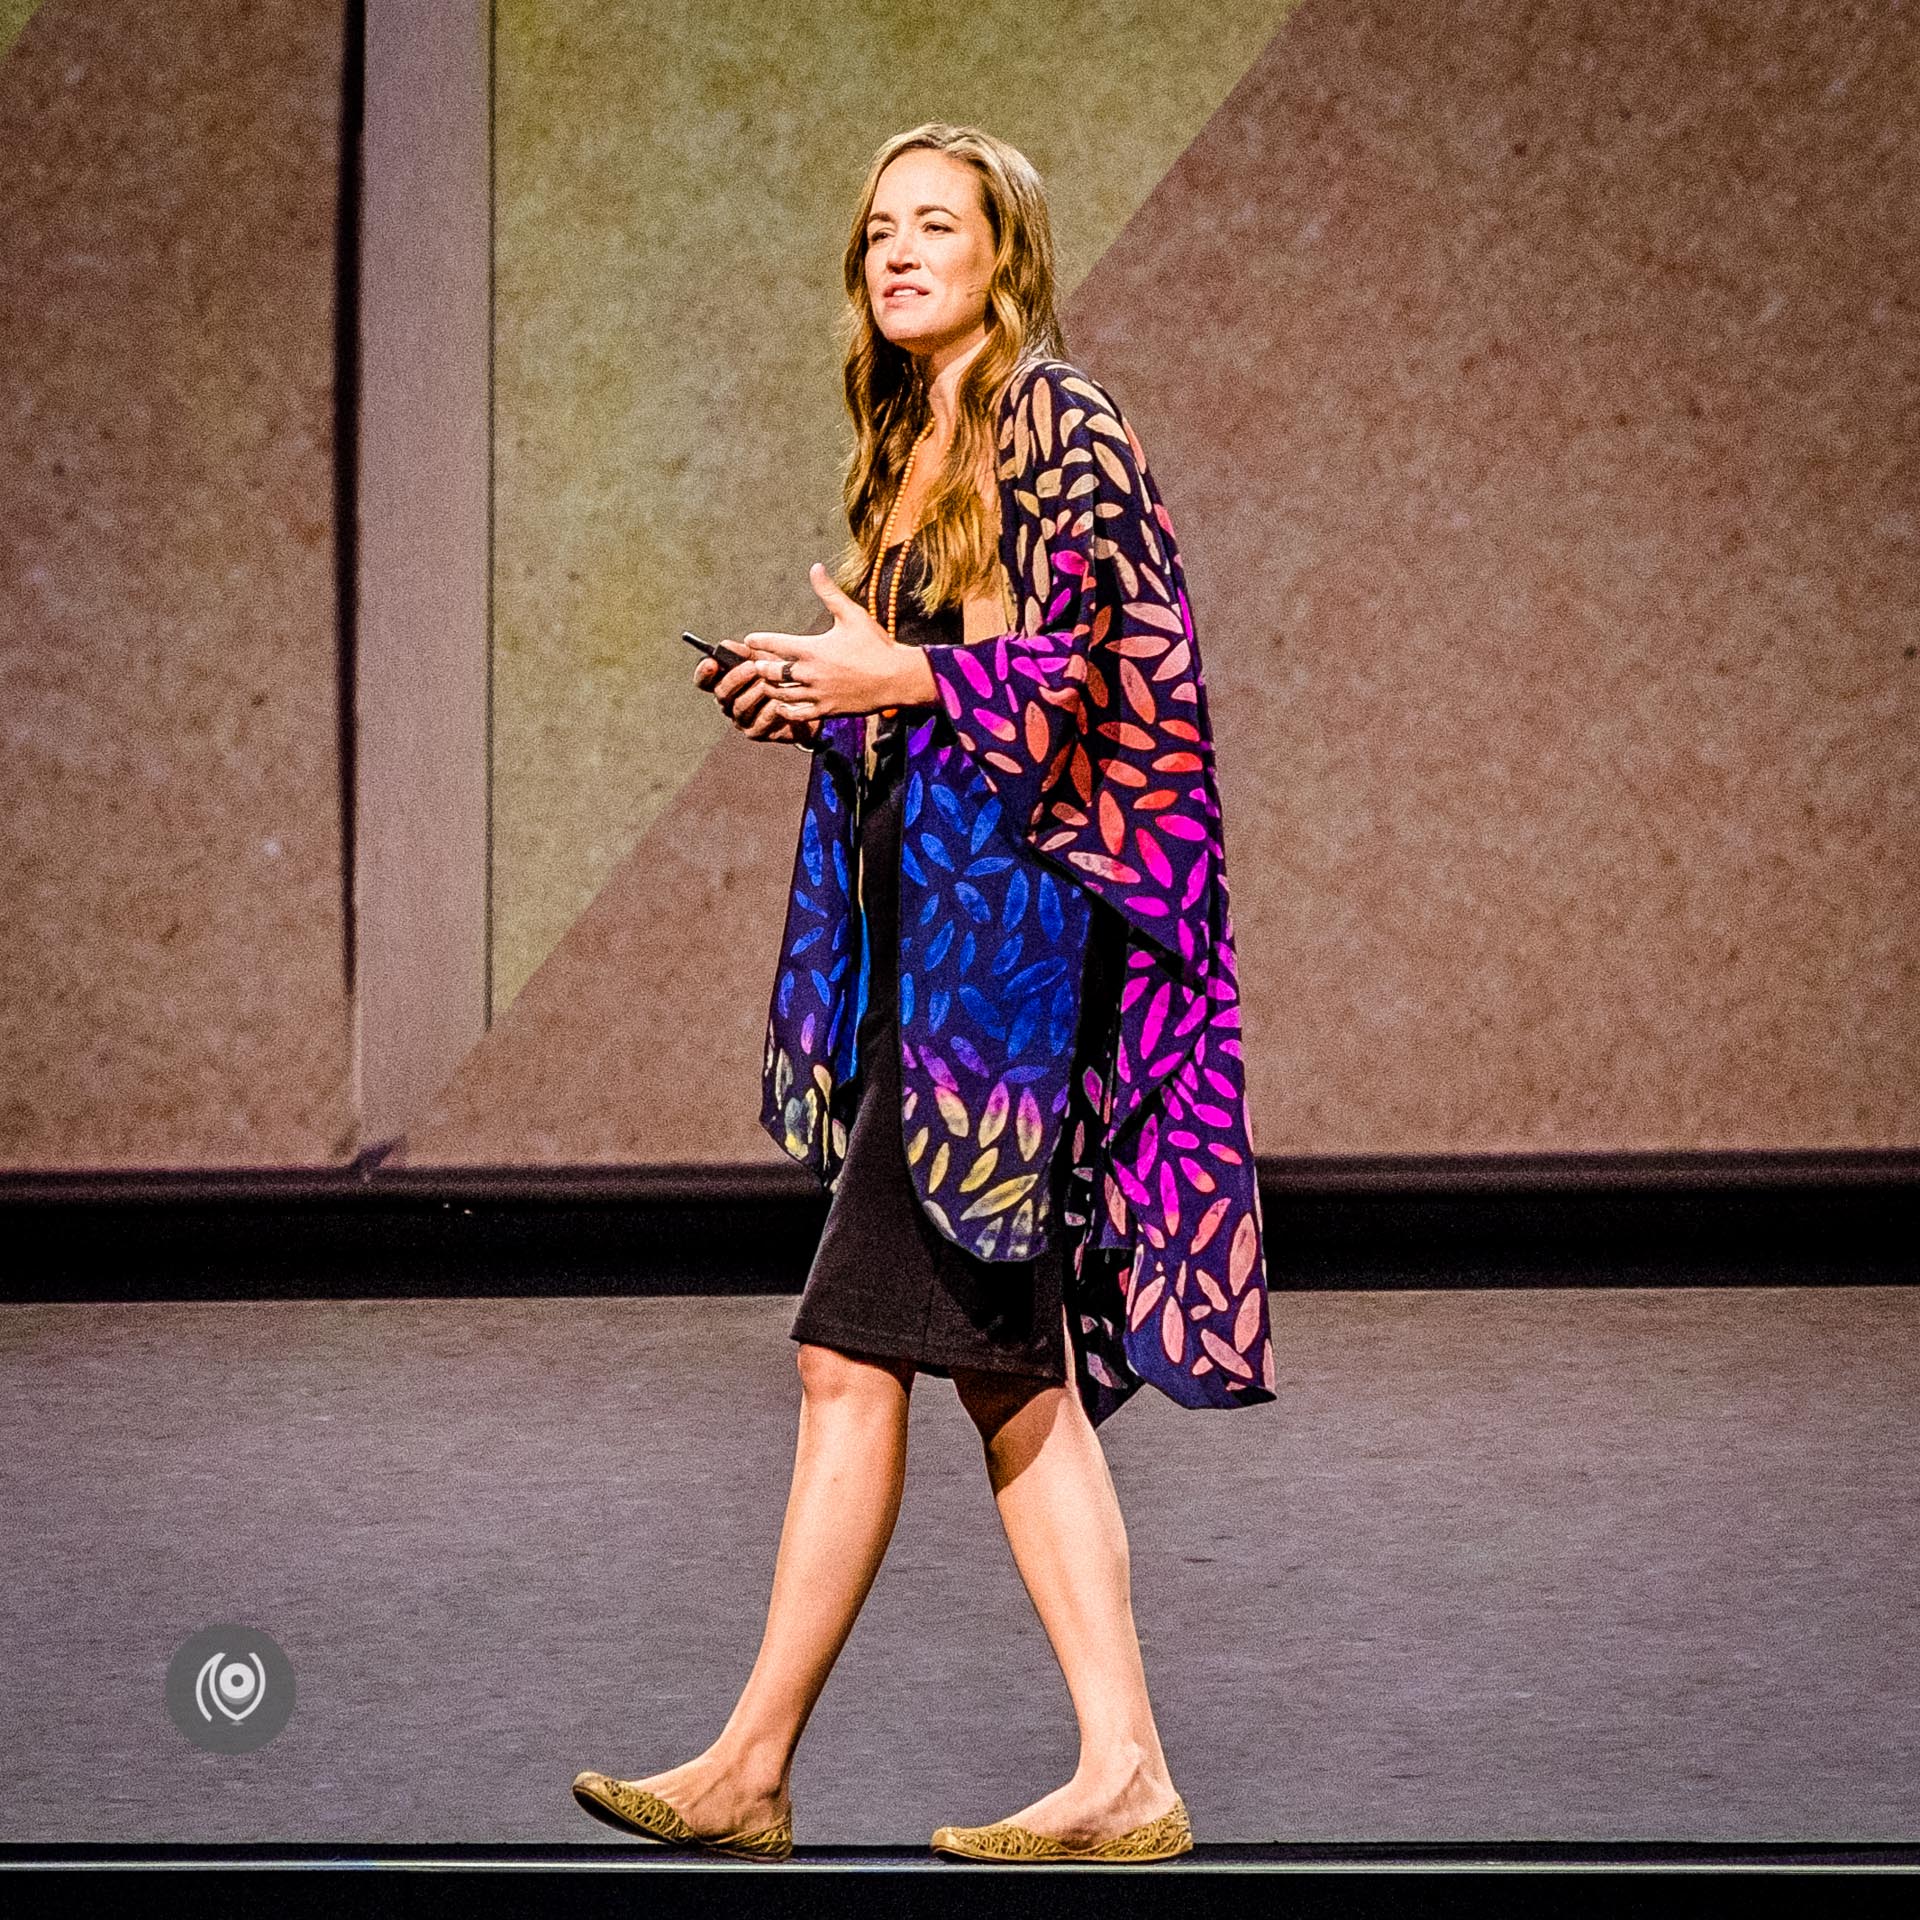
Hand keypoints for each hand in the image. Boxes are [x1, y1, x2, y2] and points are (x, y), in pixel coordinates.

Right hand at [694, 649, 816, 745]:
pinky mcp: (756, 732)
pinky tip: (778, 702)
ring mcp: (741, 719)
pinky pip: (759, 722)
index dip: (704, 673)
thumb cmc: (782, 677)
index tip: (711, 662)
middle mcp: (729, 703)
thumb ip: (746, 653)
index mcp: (726, 684)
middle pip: (721, 693)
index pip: (705, 681)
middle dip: (735, 678)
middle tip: (752, 667)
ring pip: (739, 707)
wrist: (807, 702)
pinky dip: (768, 710)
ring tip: (768, 683)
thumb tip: (725, 645)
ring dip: (754, 693)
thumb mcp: (766, 660)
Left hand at [742, 563, 935, 722]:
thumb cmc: (876, 644)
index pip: (775, 643)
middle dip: (761, 667)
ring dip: (769, 688)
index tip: (748, 640)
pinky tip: (781, 705)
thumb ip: (829, 592)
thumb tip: (815, 567)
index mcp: (813, 648)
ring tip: (765, 684)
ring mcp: (817, 694)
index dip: (758, 641)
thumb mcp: (852, 614)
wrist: (897, 678)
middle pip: (772, 672)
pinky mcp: (826, 710)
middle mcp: (810, 673)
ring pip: (780, 694)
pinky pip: (797, 714)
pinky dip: (785, 710)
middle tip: (756, 664)